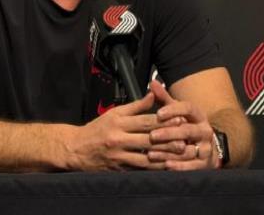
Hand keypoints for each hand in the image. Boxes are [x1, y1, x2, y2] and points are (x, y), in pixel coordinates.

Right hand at [68, 92, 183, 170]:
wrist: (76, 149)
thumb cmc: (97, 129)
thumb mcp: (114, 113)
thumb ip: (135, 106)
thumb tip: (153, 94)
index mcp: (118, 122)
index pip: (145, 120)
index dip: (164, 120)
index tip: (180, 118)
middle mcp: (118, 139)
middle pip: (148, 138)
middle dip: (169, 138)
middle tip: (187, 137)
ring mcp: (119, 156)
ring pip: (147, 156)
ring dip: (166, 155)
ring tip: (182, 154)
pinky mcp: (119, 169)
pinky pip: (141, 169)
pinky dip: (155, 168)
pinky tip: (168, 167)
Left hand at [147, 80, 218, 169]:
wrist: (206, 145)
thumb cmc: (185, 124)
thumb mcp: (176, 111)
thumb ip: (164, 98)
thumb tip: (152, 82)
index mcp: (197, 115)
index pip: (188, 108)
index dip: (173, 110)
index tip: (158, 114)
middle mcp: (204, 130)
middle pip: (188, 131)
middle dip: (169, 133)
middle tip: (152, 136)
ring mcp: (206, 147)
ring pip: (188, 150)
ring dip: (169, 152)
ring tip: (152, 153)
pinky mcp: (205, 163)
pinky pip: (192, 166)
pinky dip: (180, 166)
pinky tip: (166, 165)